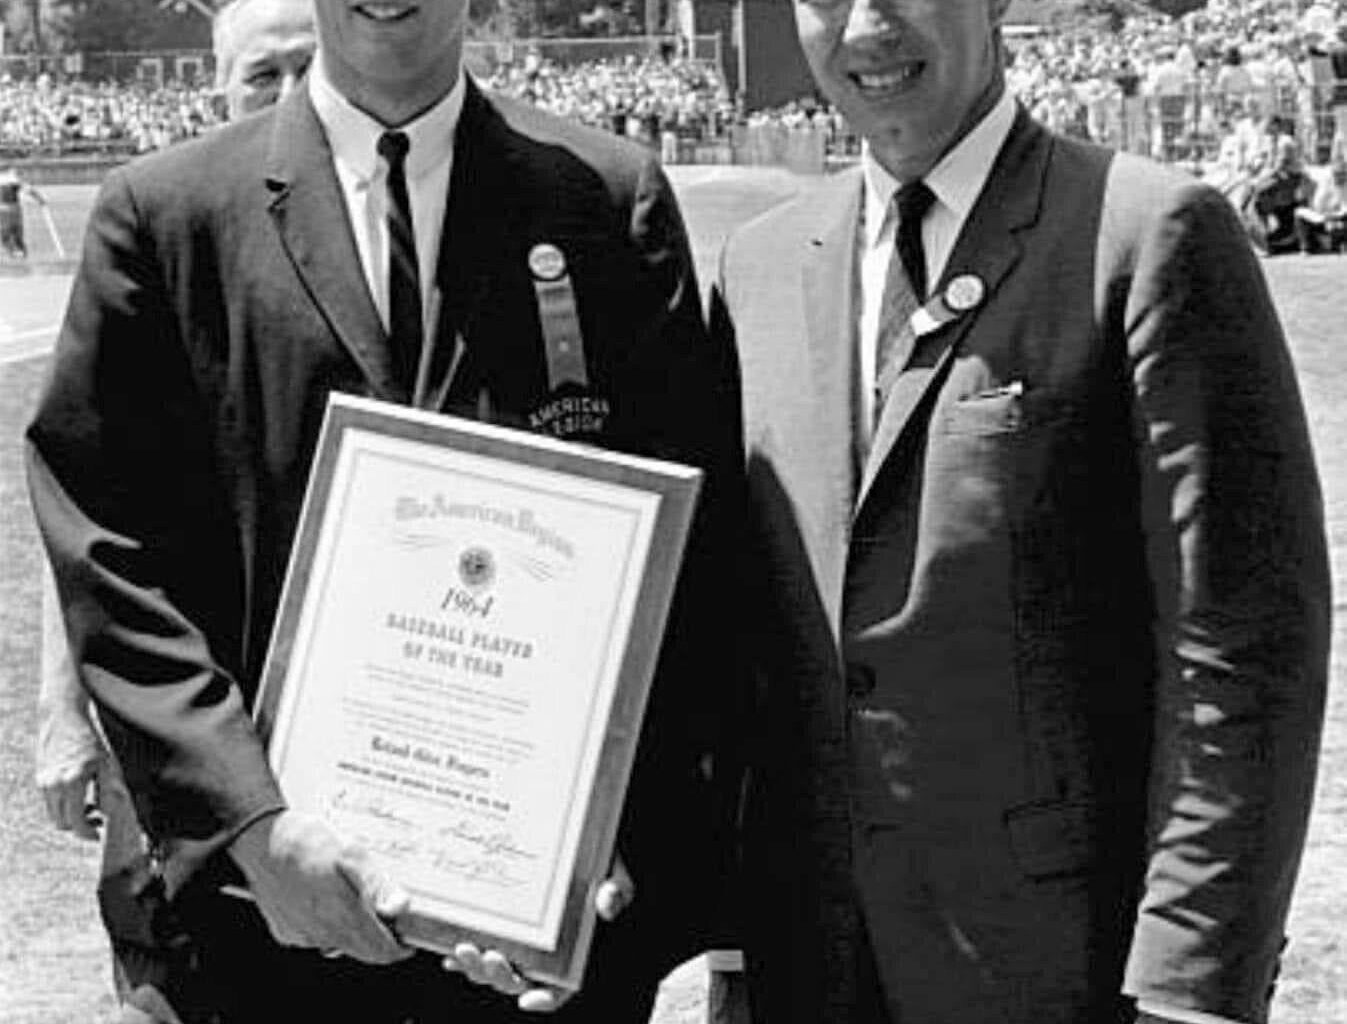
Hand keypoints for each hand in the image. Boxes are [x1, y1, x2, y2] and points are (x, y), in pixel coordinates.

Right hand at [35, 700, 103, 839]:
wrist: (62, 716)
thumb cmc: (90, 739)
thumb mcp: (107, 763)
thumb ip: (109, 790)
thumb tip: (111, 814)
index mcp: (73, 781)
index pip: (77, 821)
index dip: (89, 832)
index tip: (99, 833)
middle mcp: (54, 784)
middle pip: (63, 823)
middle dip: (80, 826)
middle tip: (97, 820)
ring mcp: (44, 781)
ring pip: (55, 814)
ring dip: (70, 816)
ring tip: (89, 806)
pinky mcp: (40, 778)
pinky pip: (51, 802)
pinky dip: (63, 805)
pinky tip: (78, 795)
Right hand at [228, 809, 412, 963]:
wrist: (260, 839)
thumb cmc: (305, 842)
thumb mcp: (352, 852)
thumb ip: (377, 885)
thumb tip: (398, 907)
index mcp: (342, 915)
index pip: (380, 950)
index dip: (398, 948)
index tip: (407, 939)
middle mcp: (322, 933)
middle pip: (362, 951)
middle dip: (379, 939)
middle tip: (385, 916)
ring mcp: (302, 935)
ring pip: (339, 945)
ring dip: (353, 931)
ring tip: (352, 898)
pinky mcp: (285, 931)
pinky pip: (315, 937)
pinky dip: (326, 925)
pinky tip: (324, 898)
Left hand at [442, 858, 634, 1011]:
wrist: (572, 836)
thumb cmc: (597, 861)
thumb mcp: (614, 871)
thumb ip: (617, 888)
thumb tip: (607, 903)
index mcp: (572, 950)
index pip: (562, 988)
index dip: (546, 999)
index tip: (528, 998)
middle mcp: (543, 952)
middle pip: (518, 981)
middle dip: (499, 977)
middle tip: (489, 956)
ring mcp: (519, 941)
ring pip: (493, 970)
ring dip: (475, 968)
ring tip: (463, 949)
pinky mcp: (498, 925)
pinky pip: (477, 948)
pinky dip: (463, 956)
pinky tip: (450, 949)